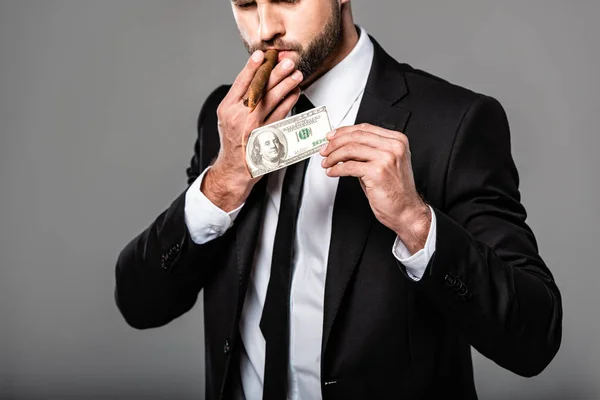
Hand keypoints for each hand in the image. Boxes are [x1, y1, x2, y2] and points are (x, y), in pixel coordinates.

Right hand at [202, 51, 302, 211]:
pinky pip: (281, 115)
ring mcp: (253, 127)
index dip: (252, 67)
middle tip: (287, 63)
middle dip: (275, 74)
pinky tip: (295, 93)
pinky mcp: (267, 136)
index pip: (240, 83)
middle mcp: (239, 117)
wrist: (234, 168)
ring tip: (297, 75)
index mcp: (227, 108)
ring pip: (272, 101)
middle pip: (259, 89)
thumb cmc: (233, 140)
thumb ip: (239, 99)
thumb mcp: (228, 117)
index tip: (262, 55)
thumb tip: (258, 76)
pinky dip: (289, 102)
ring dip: (287, 85)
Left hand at [320, 123, 430, 252]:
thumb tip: (343, 147)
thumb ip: (366, 152)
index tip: (332, 136)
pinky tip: (332, 172)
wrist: (406, 210)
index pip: (365, 128)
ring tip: (327, 163)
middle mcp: (394, 146)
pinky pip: (349, 166)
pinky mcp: (377, 172)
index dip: (344, 131)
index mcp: (397, 140)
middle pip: (356, 136)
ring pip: (351, 149)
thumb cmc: (395, 191)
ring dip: (334, 156)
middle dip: (335, 143)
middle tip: (325, 150)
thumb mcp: (383, 164)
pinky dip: (337, 169)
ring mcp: (387, 158)